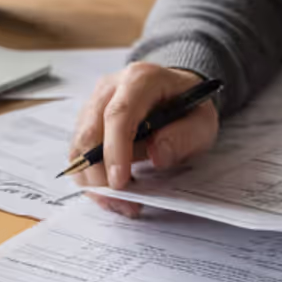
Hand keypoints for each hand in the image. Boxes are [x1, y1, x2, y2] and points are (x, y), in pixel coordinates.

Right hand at [69, 63, 219, 216]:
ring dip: (92, 180)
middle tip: (121, 201)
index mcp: (141, 79)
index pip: (118, 114)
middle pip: (90, 131)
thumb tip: (156, 156)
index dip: (115, 150)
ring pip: (78, 145)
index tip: (120, 182)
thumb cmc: (189, 107)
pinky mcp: (86, 120)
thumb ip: (185, 136)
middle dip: (99, 173)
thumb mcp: (203, 121)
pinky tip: (111, 193)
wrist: (176, 92)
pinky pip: (78, 153)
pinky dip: (90, 178)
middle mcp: (111, 87)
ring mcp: (94, 102)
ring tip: (120, 202)